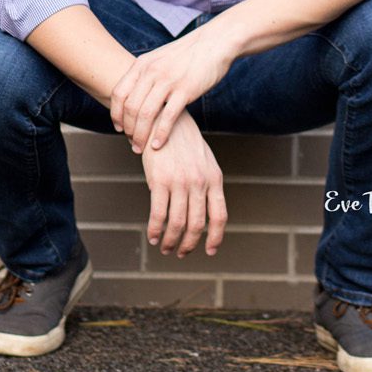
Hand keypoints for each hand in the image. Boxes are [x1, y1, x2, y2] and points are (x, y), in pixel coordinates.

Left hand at [109, 24, 234, 153]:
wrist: (213, 43)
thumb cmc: (187, 55)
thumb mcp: (159, 59)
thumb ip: (145, 75)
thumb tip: (134, 95)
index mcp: (142, 64)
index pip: (119, 93)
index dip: (115, 114)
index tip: (119, 128)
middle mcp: (151, 72)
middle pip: (130, 107)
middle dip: (128, 129)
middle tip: (131, 143)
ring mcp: (168, 81)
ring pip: (145, 114)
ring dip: (140, 135)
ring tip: (140, 148)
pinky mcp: (185, 90)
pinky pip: (168, 117)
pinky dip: (160, 134)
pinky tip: (158, 145)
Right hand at [141, 111, 226, 258]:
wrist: (163, 118)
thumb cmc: (183, 141)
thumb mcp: (204, 160)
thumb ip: (207, 183)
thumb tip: (206, 211)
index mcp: (214, 178)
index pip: (219, 216)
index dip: (216, 237)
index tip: (210, 251)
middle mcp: (199, 182)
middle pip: (196, 225)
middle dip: (188, 244)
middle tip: (180, 253)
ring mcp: (180, 182)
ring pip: (177, 223)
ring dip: (171, 241)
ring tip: (165, 248)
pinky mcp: (159, 180)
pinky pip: (158, 214)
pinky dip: (155, 229)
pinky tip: (152, 235)